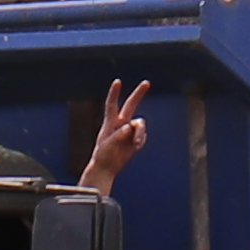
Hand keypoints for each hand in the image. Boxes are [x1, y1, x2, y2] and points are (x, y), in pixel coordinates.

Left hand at [75, 79, 150, 194]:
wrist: (107, 168)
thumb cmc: (103, 155)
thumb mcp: (107, 145)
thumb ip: (118, 135)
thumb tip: (129, 127)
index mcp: (110, 123)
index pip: (112, 105)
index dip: (114, 93)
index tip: (117, 82)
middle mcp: (120, 123)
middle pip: (130, 105)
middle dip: (138, 93)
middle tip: (146, 82)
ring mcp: (129, 131)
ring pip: (140, 124)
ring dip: (140, 133)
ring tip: (137, 144)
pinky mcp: (135, 139)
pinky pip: (142, 136)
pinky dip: (141, 140)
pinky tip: (135, 147)